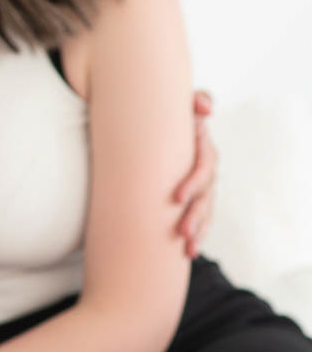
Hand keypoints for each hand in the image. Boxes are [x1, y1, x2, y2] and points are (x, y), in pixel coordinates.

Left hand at [174, 89, 216, 257]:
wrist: (145, 127)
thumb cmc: (158, 114)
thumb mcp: (174, 105)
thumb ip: (193, 99)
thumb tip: (204, 107)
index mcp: (200, 144)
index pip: (204, 164)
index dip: (193, 182)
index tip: (176, 198)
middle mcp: (204, 166)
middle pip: (206, 193)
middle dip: (195, 214)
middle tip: (181, 231)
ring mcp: (201, 184)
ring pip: (205, 210)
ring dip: (198, 229)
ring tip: (187, 247)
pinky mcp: (192, 198)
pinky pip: (201, 219)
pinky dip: (197, 235)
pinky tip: (188, 252)